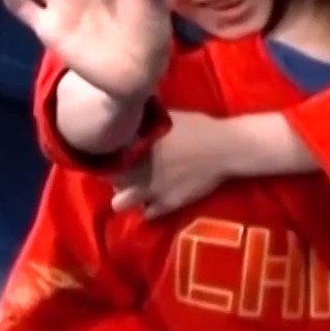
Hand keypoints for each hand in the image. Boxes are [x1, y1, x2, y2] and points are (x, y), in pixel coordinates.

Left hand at [111, 113, 231, 218]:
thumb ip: (143, 122)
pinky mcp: (168, 205)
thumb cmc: (196, 127)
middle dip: (114, 177)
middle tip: (125, 171)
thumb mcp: (165, 117)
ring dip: (126, 196)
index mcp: (135, 149)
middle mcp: (137, 172)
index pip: (105, 160)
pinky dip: (148, 208)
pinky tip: (155, 198)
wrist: (224, 148)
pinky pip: (147, 213)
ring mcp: (151, 191)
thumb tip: (128, 117)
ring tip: (136, 188)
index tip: (110, 156)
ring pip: (121, 203)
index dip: (106, 159)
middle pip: (110, 182)